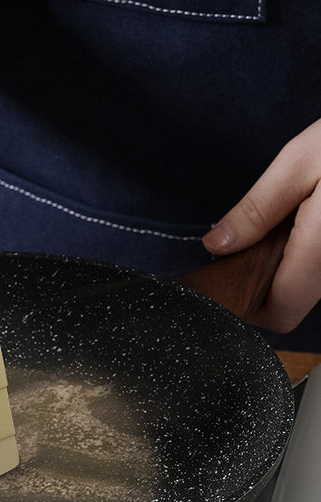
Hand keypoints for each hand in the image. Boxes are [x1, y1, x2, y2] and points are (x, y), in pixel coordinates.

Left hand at [202, 118, 320, 333]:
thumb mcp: (300, 163)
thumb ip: (257, 210)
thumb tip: (217, 245)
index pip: (280, 313)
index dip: (246, 304)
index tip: (224, 274)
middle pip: (289, 306)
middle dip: (259, 285)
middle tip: (245, 243)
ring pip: (304, 291)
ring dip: (278, 271)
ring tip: (278, 227)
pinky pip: (316, 272)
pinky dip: (298, 259)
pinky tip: (296, 227)